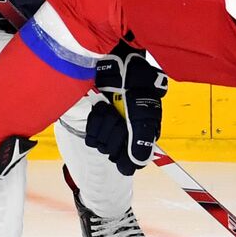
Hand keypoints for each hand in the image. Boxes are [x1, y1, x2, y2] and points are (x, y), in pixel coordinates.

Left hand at [84, 49, 167, 175]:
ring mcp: (112, 130)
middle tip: (119, 116)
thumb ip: (140, 142)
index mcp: (142, 140)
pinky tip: (102, 108)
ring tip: (110, 109)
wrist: (123, 70)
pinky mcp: (99, 122)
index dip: (123, 154)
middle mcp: (127, 138)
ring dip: (103, 125)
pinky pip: (91, 135)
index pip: (129, 165)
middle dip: (113, 133)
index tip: (125, 136)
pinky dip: (95, 121)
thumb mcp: (144, 117)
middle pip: (112, 154)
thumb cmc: (139, 91)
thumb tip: (135, 166)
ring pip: (100, 144)